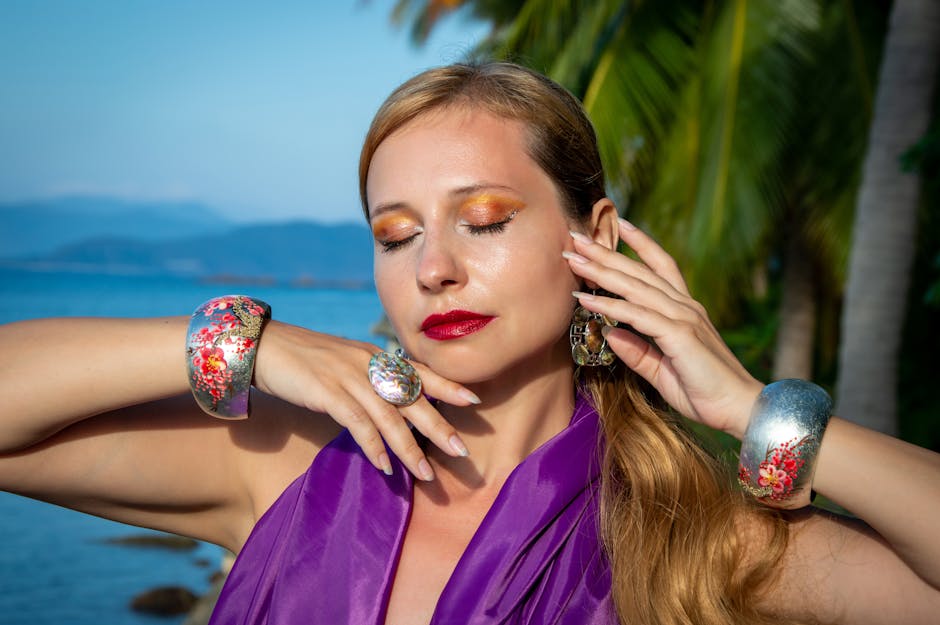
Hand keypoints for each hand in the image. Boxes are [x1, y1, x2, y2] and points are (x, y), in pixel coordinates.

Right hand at [253, 321, 476, 479]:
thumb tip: (390, 403)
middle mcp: (368, 363)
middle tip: (462, 452)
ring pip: (389, 416)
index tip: (474, 402)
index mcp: (374, 356)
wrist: (262, 345)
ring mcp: (349, 376)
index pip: (419, 371)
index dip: (448, 386)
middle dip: (440, 427)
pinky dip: (374, 446)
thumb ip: (367, 378)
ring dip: (409, 449)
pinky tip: (384, 467)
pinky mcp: (327, 392)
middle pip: (412, 398)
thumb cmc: (303, 359)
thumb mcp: (342, 363)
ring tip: (427, 475)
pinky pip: (358, 423)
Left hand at [565, 220, 762, 438]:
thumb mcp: (661, 371)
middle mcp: (685, 307)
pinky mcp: (680, 335)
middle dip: (606, 252)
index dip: (641, 244)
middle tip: (576, 238)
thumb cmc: (704, 393)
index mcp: (684, 311)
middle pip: (640, 271)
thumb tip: (610, 333)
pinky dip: (610, 306)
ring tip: (574, 259)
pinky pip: (638, 315)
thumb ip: (637, 352)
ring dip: (601, 271)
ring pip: (635, 287)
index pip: (661, 266)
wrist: (740, 410)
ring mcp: (684, 318)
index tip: (620, 223)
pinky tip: (587, 299)